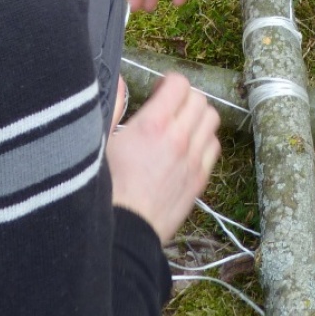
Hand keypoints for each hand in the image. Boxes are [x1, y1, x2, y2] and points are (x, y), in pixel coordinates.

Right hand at [107, 72, 219, 243]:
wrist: (123, 233)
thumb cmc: (106, 190)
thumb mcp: (100, 143)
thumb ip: (114, 108)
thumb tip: (121, 84)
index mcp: (153, 124)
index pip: (179, 84)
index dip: (169, 83)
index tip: (159, 91)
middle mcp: (179, 138)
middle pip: (200, 99)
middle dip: (185, 98)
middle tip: (170, 108)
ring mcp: (193, 160)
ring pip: (212, 120)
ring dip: (198, 117)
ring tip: (181, 126)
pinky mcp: (199, 180)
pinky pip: (213, 147)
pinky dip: (205, 141)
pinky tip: (188, 148)